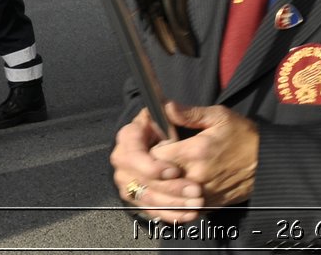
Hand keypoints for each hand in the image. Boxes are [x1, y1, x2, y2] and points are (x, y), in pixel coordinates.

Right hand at [111, 108, 200, 223]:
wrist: (182, 145)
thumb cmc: (185, 127)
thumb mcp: (193, 115)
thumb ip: (184, 112)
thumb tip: (170, 106)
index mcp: (132, 134)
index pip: (132, 152)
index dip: (151, 165)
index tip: (174, 171)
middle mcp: (125, 158)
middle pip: (137, 179)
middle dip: (166, 187)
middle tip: (193, 190)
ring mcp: (128, 178)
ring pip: (144, 197)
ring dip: (170, 203)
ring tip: (195, 204)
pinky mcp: (137, 195)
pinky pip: (149, 208)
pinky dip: (168, 214)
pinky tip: (188, 214)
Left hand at [157, 104, 259, 208]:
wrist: (267, 162)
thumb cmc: (244, 136)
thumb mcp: (220, 116)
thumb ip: (190, 113)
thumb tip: (165, 106)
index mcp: (195, 151)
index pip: (155, 156)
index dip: (150, 150)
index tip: (156, 144)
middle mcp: (195, 176)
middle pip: (157, 179)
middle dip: (152, 170)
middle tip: (156, 161)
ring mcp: (201, 194)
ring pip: (167, 197)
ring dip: (162, 187)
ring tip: (164, 176)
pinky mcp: (207, 205)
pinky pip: (182, 208)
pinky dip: (175, 200)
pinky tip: (177, 190)